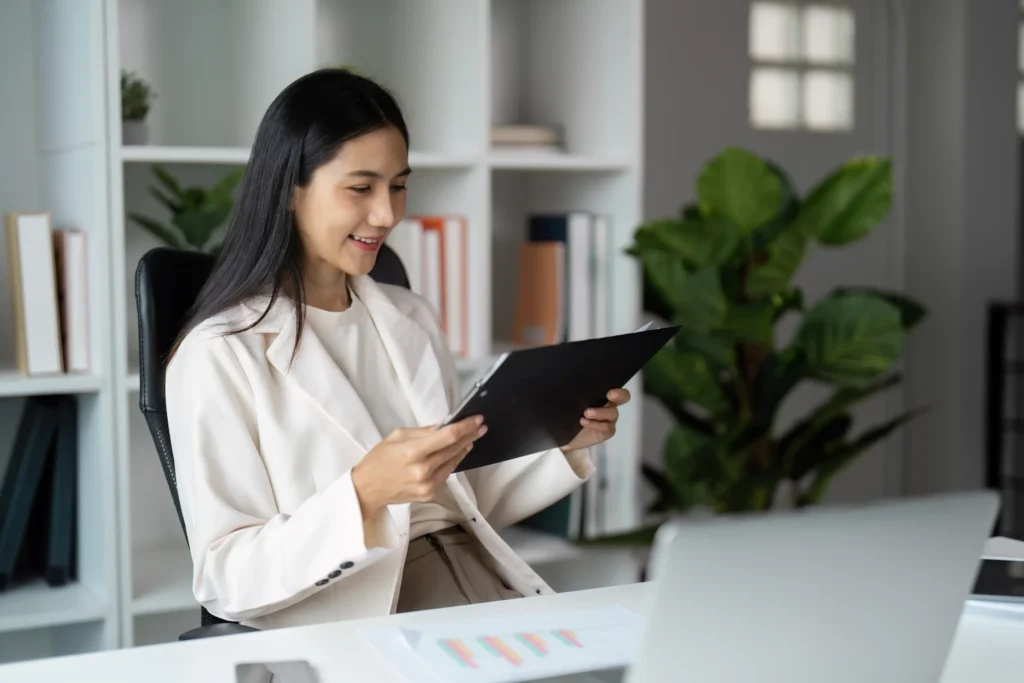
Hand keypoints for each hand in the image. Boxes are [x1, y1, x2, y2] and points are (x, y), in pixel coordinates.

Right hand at [352, 415, 486, 517]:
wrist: (367, 489)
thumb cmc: (379, 459)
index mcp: (413, 452)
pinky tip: (457, 453)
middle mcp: (423, 470)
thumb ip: (423, 432)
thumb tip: (444, 426)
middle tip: (481, 427)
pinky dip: (452, 462)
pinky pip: (446, 474)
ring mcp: (427, 484)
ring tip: (472, 438)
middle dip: (469, 436)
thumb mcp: (397, 436)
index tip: (477, 419)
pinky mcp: (429, 494)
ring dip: (464, 449)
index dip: (465, 427)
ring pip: (453, 462)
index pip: (447, 436)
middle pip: (454, 449)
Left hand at [560, 388, 630, 451]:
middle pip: (622, 397)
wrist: (566, 436)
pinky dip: (595, 424)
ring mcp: (609, 419)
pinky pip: (606, 427)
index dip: (618, 390)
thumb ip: (575, 395)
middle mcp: (609, 405)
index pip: (616, 388)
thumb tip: (569, 386)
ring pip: (612, 413)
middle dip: (618, 395)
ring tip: (586, 413)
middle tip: (609, 395)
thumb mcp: (570, 403)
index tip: (610, 392)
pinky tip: (584, 422)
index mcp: (602, 395)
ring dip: (600, 412)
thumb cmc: (569, 415)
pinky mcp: (606, 432)